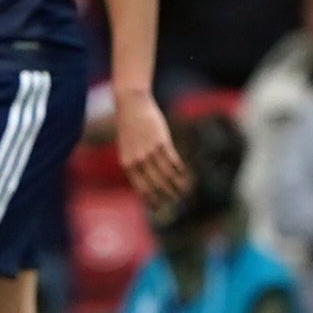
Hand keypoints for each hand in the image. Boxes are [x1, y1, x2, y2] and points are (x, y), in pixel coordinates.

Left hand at [115, 88, 189, 206]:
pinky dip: (180, 171)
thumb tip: (147, 178)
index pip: (140, 188)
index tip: (158, 208)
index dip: (151, 200)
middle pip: (156, 185)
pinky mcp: (162, 142)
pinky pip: (173, 161)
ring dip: (177, 185)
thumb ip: (135, 163)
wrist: (131, 104)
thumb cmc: (129, 126)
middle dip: (166, 195)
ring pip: (167, 175)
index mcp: (127, 164)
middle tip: (175, 201)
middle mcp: (138, 160)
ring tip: (184, 191)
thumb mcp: (127, 147)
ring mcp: (150, 152)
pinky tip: (185, 176)